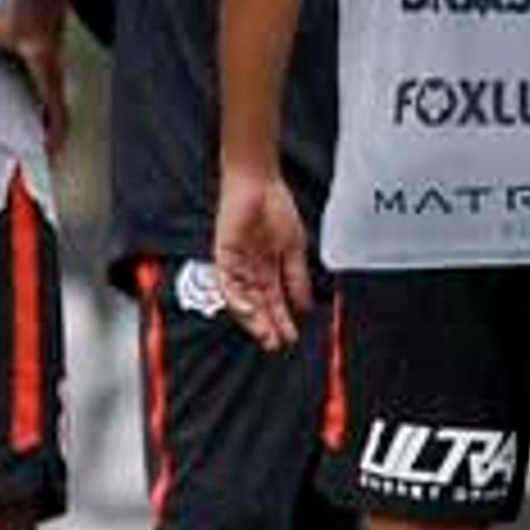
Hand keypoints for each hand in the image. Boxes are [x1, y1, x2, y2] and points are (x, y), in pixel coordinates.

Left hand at [212, 168, 311, 352]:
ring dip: (253, 318)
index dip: (283, 319)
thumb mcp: (294, 249)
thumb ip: (297, 278)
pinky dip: (237, 298)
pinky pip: (227, 283)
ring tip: (266, 334)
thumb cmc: (277, 209)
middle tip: (276, 344)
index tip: (292, 336)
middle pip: (259, 304)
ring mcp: (237, 265)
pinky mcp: (223, 256)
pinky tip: (249, 310)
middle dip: (268, 325)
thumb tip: (305, 304)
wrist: (259, 184)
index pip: (274, 300)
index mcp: (269, 268)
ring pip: (243, 299)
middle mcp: (251, 270)